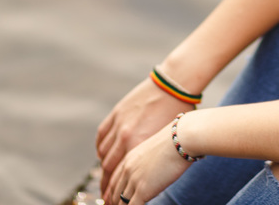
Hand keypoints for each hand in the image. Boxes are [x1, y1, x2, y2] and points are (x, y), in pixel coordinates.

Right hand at [97, 78, 193, 197]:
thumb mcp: (166, 142)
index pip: (119, 175)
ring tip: (105, 177)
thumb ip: (153, 158)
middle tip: (106, 196)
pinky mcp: (116, 113)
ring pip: (103, 152)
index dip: (115, 191)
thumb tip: (148, 175)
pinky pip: (102, 135)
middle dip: (106, 184)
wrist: (173, 85)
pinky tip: (103, 154)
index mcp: (138, 146)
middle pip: (108, 168)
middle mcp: (125, 137)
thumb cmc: (177, 114)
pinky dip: (100, 147)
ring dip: (103, 166)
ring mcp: (119, 124)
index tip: (114, 202)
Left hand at [104, 120, 191, 204]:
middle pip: (114, 192)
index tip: (112, 199)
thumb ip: (147, 161)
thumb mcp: (154, 149)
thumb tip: (151, 171)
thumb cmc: (175, 142)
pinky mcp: (143, 190)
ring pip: (121, 202)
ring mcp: (134, 180)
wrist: (181, 139)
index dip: (112, 192)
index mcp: (129, 158)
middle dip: (115, 202)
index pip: (114, 180)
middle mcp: (128, 169)